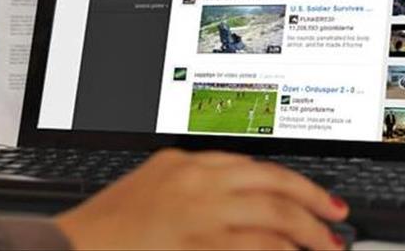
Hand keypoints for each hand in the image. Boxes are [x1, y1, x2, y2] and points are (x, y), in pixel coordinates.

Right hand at [55, 149, 348, 249]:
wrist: (67, 249)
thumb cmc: (106, 229)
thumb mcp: (152, 191)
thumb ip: (196, 188)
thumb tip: (245, 201)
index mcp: (184, 162)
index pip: (253, 165)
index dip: (294, 183)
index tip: (317, 199)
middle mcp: (194, 180)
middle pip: (272, 183)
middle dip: (312, 202)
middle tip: (336, 219)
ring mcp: (196, 211)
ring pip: (272, 213)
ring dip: (307, 232)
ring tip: (327, 246)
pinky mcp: (194, 242)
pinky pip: (252, 246)